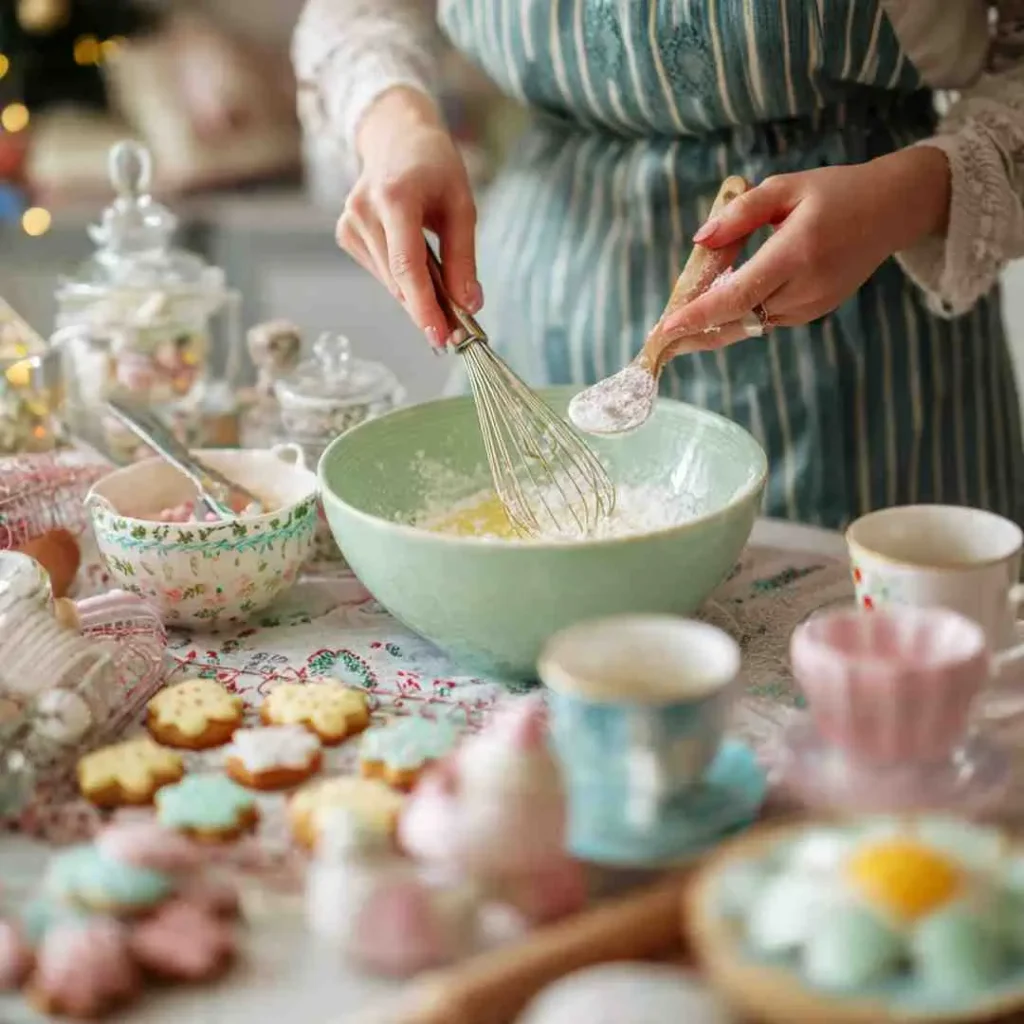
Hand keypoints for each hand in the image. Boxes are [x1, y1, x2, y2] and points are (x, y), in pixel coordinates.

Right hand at [336, 88, 479, 348]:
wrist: (396, 135)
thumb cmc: (434, 166)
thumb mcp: (462, 206)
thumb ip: (463, 259)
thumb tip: (469, 305)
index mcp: (395, 197)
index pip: (407, 266)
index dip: (424, 307)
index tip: (442, 337)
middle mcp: (364, 211)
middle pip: (398, 280)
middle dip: (428, 308)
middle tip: (456, 329)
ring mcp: (349, 222)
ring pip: (389, 282)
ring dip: (417, 296)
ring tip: (443, 296)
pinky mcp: (345, 233)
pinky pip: (380, 272)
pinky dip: (402, 280)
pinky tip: (415, 263)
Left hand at [660, 147, 950, 346]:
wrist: (892, 211)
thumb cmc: (834, 192)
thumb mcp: (785, 187)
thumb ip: (740, 214)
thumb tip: (699, 241)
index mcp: (795, 253)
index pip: (736, 296)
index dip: (697, 316)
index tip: (665, 330)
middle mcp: (804, 287)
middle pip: (738, 320)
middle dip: (695, 332)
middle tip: (657, 341)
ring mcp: (811, 306)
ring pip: (750, 325)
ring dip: (714, 326)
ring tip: (678, 327)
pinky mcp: (814, 313)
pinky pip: (766, 320)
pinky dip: (739, 318)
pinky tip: (716, 311)